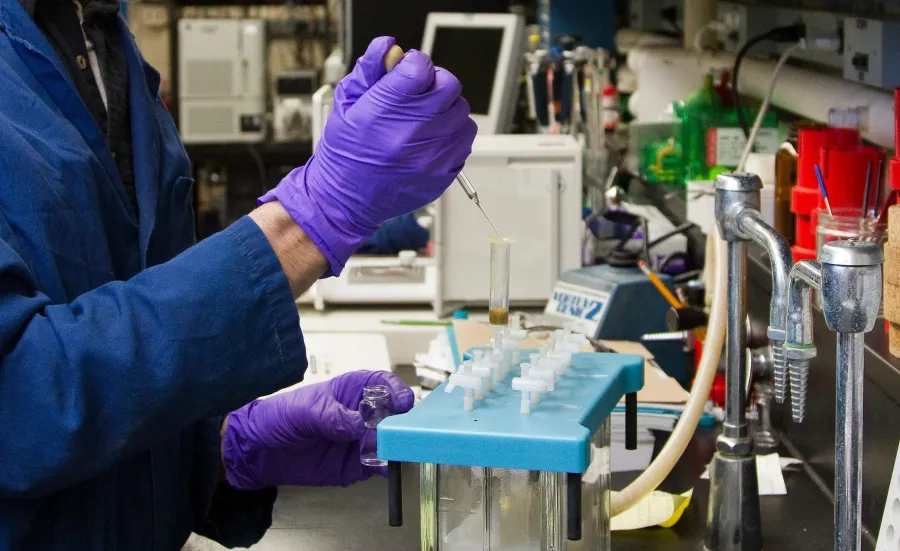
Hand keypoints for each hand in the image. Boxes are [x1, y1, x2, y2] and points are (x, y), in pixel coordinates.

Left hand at [222, 371, 413, 489]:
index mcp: (352, 390)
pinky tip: (382, 466)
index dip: (396, 390)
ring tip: (388, 452)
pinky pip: (380, 465)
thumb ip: (333, 417)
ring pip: (390, 441)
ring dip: (394, 446)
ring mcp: (361, 439)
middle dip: (400, 422)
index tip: (402, 402)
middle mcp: (363, 414)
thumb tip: (360, 425)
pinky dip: (386, 466)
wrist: (258, 451)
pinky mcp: (357, 464)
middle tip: (396, 433)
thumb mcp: (304, 411)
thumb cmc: (278, 417)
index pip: (383, 384)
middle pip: (394, 414)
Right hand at [259, 36, 476, 275]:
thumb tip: (390, 47)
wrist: (345, 201)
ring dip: (447, 109)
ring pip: (461, 113)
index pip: (421, 67)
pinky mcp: (443, 174)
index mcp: (385, 111)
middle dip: (435, 83)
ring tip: (426, 118)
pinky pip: (465, 142)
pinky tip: (433, 138)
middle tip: (420, 94)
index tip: (408, 72)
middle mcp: (412, 134)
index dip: (415, 64)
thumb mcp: (346, 104)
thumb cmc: (344, 154)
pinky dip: (453, 135)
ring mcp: (431, 156)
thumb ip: (370, 70)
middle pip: (449, 86)